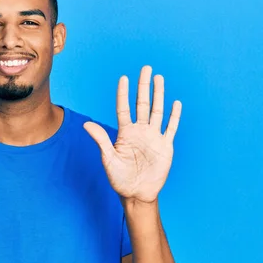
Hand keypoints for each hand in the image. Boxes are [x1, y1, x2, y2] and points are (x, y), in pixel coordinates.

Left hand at [84, 66, 181, 203]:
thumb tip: (86, 124)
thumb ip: (101, 140)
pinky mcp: (165, 146)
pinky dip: (174, 116)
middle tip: (146, 68)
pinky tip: (176, 103)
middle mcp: (140, 131)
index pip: (124, 108)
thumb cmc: (119, 178)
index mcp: (125, 133)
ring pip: (157, 111)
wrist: (136, 193)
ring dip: (159, 95)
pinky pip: (170, 128)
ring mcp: (153, 137)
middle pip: (142, 104)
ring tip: (159, 78)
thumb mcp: (108, 159)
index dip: (124, 93)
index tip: (124, 78)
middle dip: (144, 86)